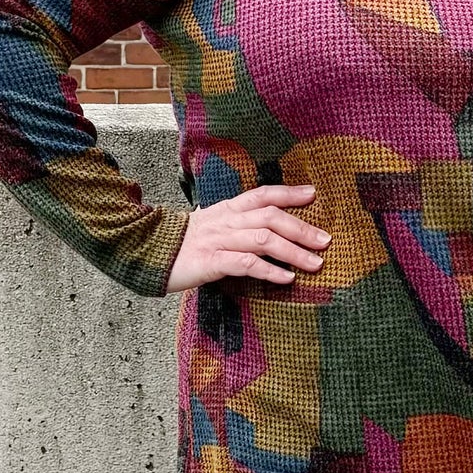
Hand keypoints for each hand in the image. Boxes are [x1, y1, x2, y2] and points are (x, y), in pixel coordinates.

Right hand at [167, 184, 329, 292]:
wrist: (147, 252)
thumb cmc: (186, 244)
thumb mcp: (213, 226)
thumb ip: (239, 224)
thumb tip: (271, 230)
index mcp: (227, 209)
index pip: (262, 195)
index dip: (289, 193)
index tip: (313, 194)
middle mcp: (226, 221)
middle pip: (270, 217)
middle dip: (301, 228)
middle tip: (326, 241)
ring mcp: (218, 240)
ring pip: (262, 240)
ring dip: (293, 251)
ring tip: (315, 263)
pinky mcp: (210, 262)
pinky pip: (245, 264)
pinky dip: (269, 271)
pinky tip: (286, 279)